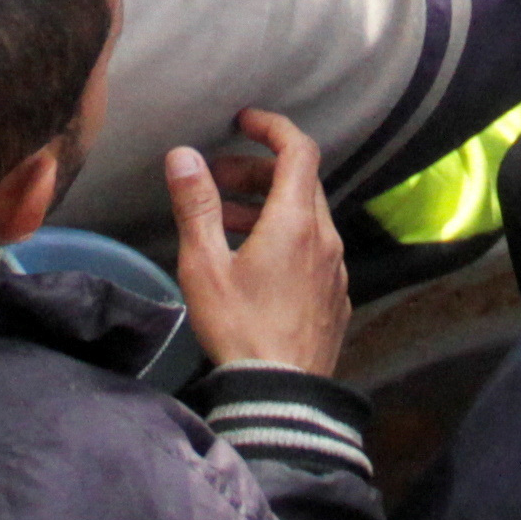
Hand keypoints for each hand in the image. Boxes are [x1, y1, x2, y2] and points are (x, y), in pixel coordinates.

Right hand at [166, 108, 346, 374]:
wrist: (282, 397)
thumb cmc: (240, 330)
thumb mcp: (205, 265)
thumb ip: (196, 205)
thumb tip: (184, 155)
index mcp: (296, 223)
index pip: (298, 150)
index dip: (272, 127)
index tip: (243, 122)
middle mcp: (325, 239)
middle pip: (300, 183)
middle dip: (258, 171)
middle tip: (217, 180)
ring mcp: (336, 270)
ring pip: (307, 218)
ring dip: (268, 207)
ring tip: (225, 224)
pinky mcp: (336, 298)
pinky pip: (314, 250)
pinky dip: (286, 238)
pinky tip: (255, 264)